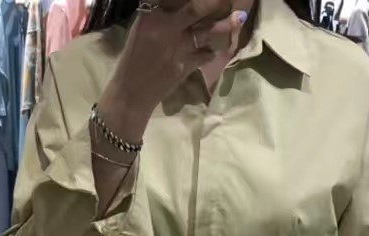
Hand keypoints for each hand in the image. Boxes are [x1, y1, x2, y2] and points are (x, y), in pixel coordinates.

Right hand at [98, 0, 246, 138]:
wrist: (130, 93)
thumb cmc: (133, 59)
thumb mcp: (142, 29)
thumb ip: (159, 15)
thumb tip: (177, 6)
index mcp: (151, 15)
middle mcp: (166, 27)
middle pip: (196, 9)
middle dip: (215, 3)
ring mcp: (177, 47)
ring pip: (206, 32)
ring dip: (224, 25)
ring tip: (237, 18)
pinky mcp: (184, 66)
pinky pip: (205, 55)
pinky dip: (211, 52)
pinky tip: (214, 49)